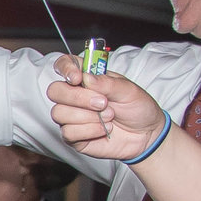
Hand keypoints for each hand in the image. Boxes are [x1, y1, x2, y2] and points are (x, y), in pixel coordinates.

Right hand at [47, 59, 168, 160]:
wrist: (146, 134)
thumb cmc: (138, 108)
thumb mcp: (129, 90)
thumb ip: (107, 83)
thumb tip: (87, 78)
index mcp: (87, 79)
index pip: (64, 65)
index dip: (65, 69)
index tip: (77, 78)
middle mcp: (75, 96)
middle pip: (55, 91)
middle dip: (77, 97)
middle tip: (103, 103)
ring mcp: (71, 116)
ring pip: (59, 113)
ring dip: (87, 116)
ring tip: (109, 117)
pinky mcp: (72, 135)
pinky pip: (68, 132)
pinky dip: (89, 131)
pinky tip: (104, 129)